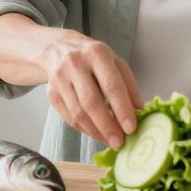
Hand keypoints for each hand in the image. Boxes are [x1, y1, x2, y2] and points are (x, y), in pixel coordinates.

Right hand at [40, 33, 141, 149]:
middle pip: (91, 102)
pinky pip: (69, 117)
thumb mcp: (115, 62)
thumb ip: (129, 85)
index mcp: (97, 53)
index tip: (131, 128)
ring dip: (96, 131)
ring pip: (78, 113)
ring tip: (110, 140)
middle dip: (107, 126)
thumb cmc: (93, 57)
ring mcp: (60, 79)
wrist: (58, 48)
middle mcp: (75, 64)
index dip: (122, 109)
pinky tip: (96, 133)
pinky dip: (84, 129)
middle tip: (119, 142)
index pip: (111, 85)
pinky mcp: (51, 93)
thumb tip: (139, 111)